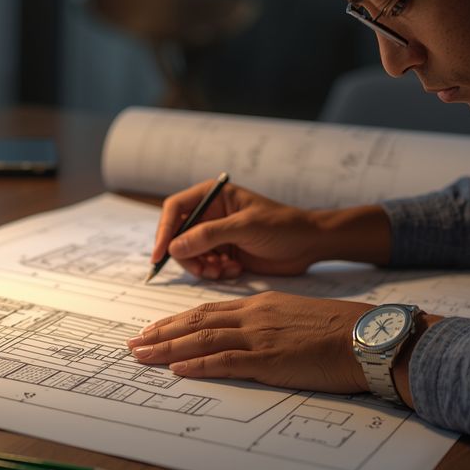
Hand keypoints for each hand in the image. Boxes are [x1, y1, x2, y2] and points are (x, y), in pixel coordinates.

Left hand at [126, 291, 374, 392]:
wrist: (367, 336)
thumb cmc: (339, 330)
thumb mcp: (297, 317)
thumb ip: (270, 323)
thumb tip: (250, 337)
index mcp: (261, 304)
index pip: (208, 310)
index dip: (177, 320)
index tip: (154, 328)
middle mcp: (254, 316)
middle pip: (196, 321)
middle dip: (161, 332)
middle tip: (134, 342)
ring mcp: (260, 336)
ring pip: (202, 338)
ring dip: (168, 348)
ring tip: (142, 355)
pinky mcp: (270, 358)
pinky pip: (225, 360)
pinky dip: (197, 365)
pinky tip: (177, 369)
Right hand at [152, 181, 390, 279]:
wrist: (309, 245)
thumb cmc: (282, 226)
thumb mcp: (245, 227)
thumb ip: (209, 235)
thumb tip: (175, 246)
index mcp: (213, 196)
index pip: (175, 209)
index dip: (163, 231)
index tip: (160, 254)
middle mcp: (210, 215)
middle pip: (178, 236)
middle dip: (187, 255)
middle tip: (205, 268)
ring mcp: (216, 236)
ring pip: (189, 255)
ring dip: (203, 267)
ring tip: (225, 270)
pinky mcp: (224, 254)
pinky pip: (205, 267)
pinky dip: (215, 273)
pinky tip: (235, 270)